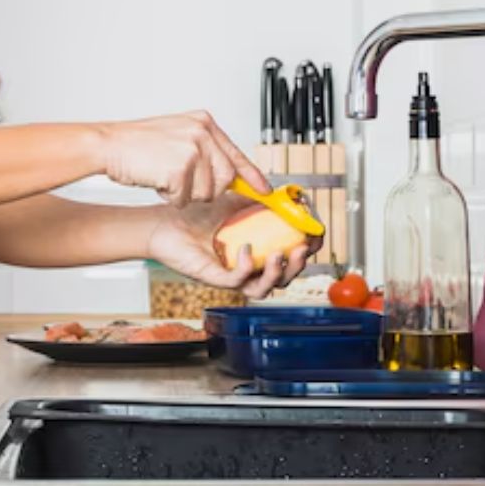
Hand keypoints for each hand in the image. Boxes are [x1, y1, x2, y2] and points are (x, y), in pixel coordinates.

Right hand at [100, 111, 269, 207]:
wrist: (108, 144)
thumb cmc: (136, 144)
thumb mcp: (177, 136)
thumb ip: (203, 149)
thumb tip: (227, 174)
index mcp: (204, 123)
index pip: (236, 154)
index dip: (251, 176)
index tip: (264, 190)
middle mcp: (202, 132)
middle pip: (224, 179)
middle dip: (205, 190)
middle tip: (182, 183)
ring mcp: (192, 149)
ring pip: (205, 192)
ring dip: (184, 194)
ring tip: (164, 176)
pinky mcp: (180, 167)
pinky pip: (184, 198)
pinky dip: (169, 197)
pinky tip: (157, 181)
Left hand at [146, 193, 319, 299]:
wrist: (166, 220)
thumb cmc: (197, 213)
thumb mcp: (238, 202)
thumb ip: (264, 201)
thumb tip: (292, 196)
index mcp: (258, 250)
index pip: (291, 257)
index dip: (309, 250)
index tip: (317, 236)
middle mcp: (247, 267)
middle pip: (283, 279)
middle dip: (297, 267)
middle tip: (302, 249)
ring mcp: (230, 274)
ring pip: (262, 288)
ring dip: (276, 274)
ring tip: (279, 255)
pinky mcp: (213, 277)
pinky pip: (235, 281)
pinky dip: (245, 267)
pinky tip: (245, 249)